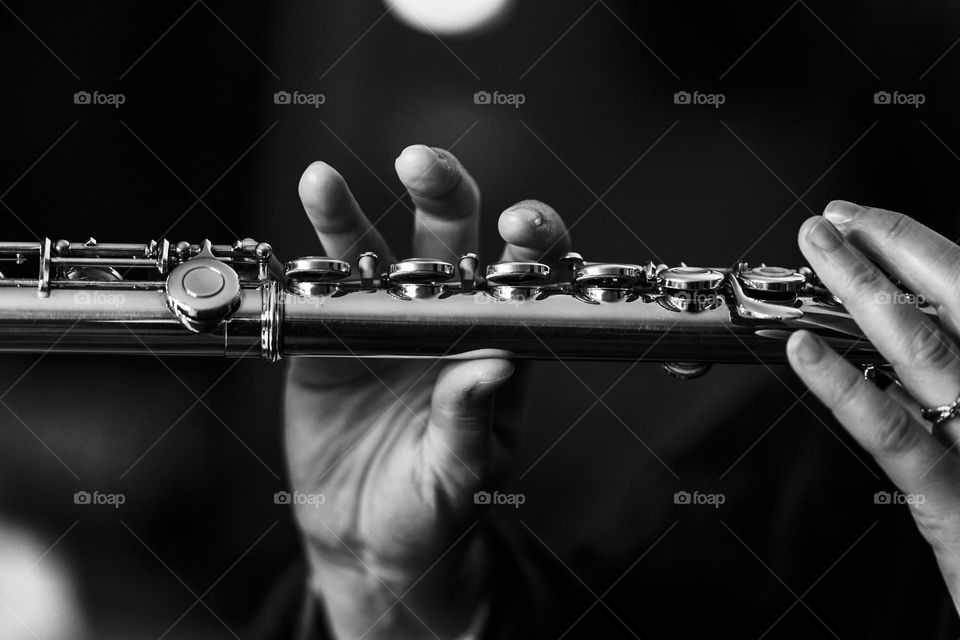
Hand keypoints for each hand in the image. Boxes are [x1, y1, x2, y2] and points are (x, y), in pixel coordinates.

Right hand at [283, 145, 569, 638]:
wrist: (367, 539)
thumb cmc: (435, 511)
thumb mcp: (462, 476)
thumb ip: (472, 423)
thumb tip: (492, 367)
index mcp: (495, 344)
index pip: (523, 274)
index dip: (528, 240)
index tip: (517, 226)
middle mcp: (443, 319)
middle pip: (451, 237)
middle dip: (442, 194)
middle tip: (422, 168)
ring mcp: (383, 322)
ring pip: (373, 250)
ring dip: (351, 213)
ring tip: (322, 183)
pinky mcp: (329, 338)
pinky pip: (319, 287)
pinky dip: (309, 251)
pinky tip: (298, 213)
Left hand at [787, 201, 959, 611]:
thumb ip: (947, 368)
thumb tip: (899, 324)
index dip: (914, 246)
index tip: (867, 220)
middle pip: (949, 301)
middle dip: (888, 250)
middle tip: (833, 219)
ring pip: (919, 348)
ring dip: (862, 290)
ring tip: (818, 251)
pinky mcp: (949, 496)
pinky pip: (891, 430)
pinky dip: (842, 383)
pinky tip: (803, 349)